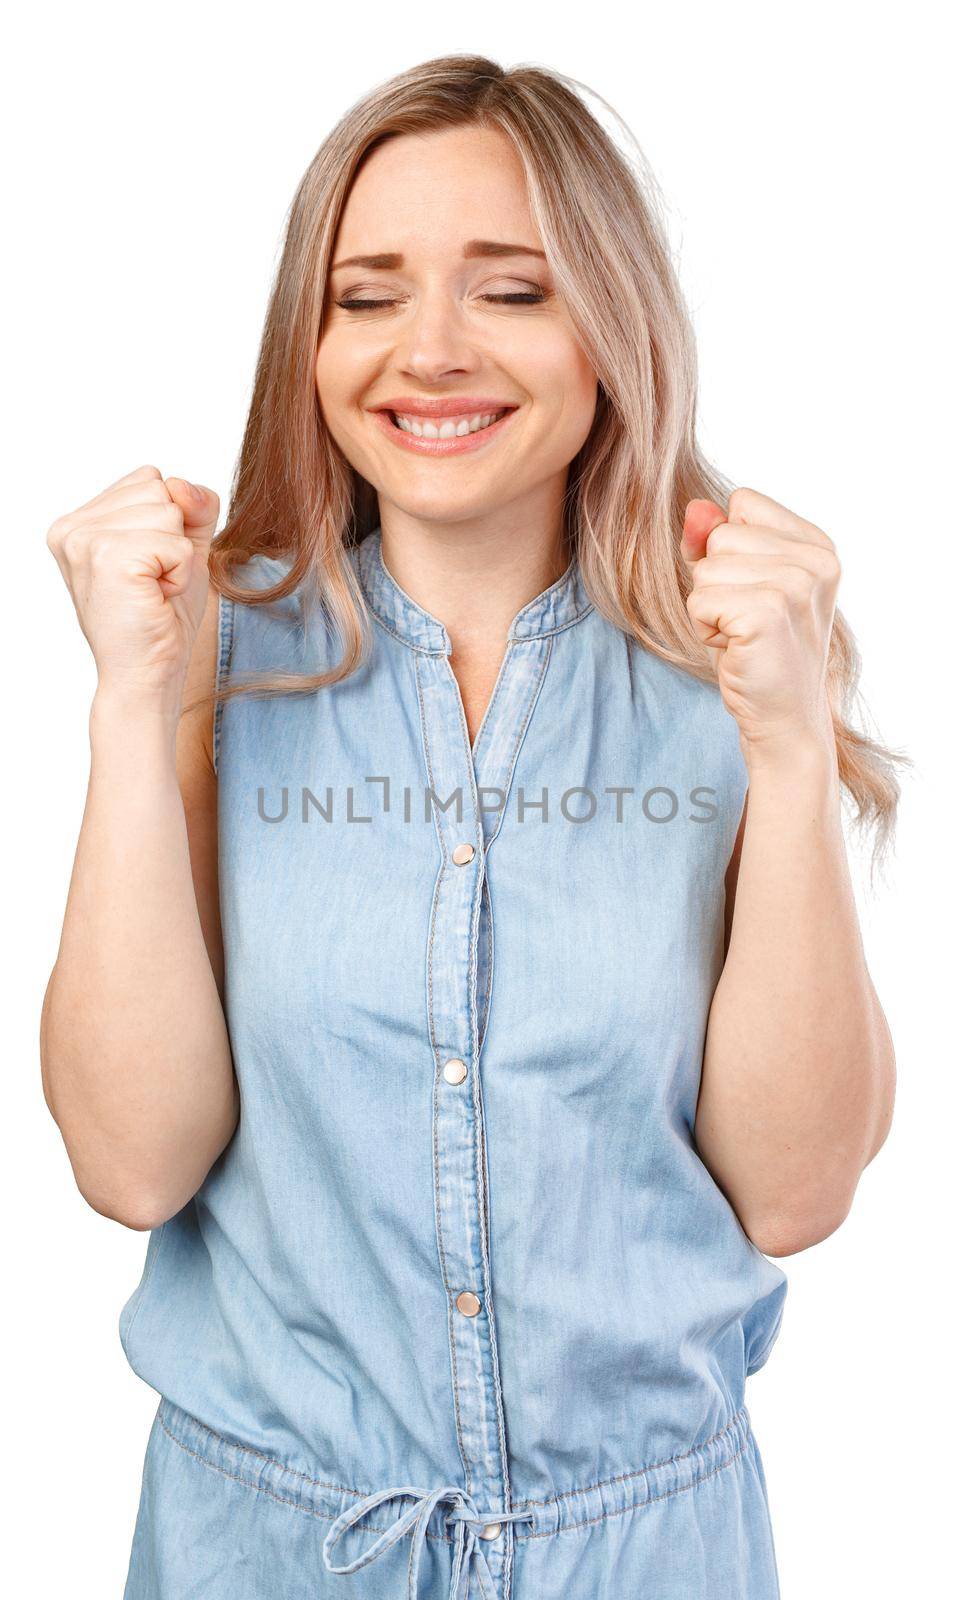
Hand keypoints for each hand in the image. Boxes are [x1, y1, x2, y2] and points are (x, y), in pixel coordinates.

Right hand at [46, 464, 219, 710]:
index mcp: (79, 521)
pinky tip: (156, 598)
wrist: (146, 676)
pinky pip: (177, 544)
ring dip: (177, 559)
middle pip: (160, 489)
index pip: (150, 480)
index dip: (168, 526)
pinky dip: (181, 575)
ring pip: (170, 512)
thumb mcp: (184, 548)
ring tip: (152, 591)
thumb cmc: (161, 618)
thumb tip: (181, 484)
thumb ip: (192, 506)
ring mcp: (85, 540)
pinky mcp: (109, 558)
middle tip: (151, 584)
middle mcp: (72, 527)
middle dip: (173, 540)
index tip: (147, 568)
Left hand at [680, 486, 840, 764]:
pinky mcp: (768, 613)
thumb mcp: (738, 585)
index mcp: (817, 545)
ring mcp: (796, 585)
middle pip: (720, 535)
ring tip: (742, 637)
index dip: (728, 549)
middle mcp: (816, 560)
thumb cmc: (757, 652)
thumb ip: (715, 540)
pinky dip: (705, 629)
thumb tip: (694, 509)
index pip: (741, 504)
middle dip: (716, 582)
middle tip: (747, 623)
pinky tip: (736, 650)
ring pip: (705, 568)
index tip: (752, 592)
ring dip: (709, 608)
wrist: (783, 720)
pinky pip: (699, 600)